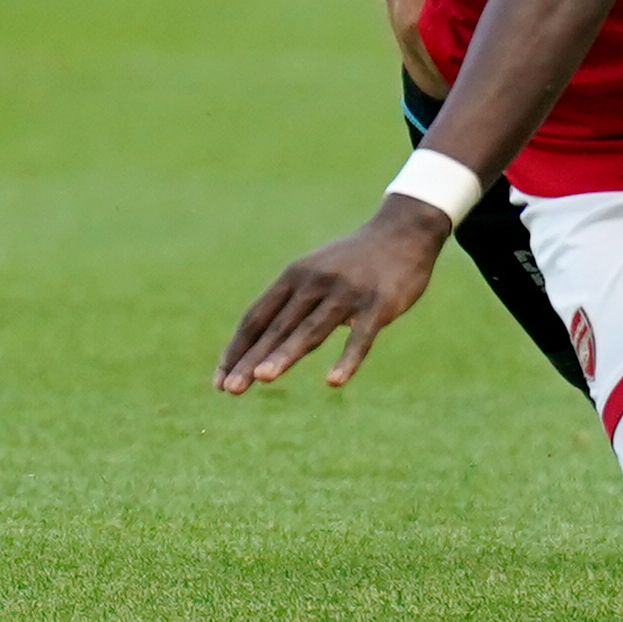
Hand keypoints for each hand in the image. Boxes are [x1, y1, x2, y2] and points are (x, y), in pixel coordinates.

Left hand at [216, 200, 448, 392]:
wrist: (403, 231)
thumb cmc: (353, 261)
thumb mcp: (316, 273)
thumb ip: (291, 304)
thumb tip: (260, 345)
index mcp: (295, 276)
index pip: (256, 318)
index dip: (237, 350)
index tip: (219, 380)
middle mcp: (315, 282)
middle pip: (277, 327)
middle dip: (251, 360)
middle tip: (229, 390)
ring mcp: (347, 293)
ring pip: (311, 330)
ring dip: (285, 355)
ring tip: (262, 378)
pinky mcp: (378, 304)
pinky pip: (360, 337)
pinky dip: (347, 359)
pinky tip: (333, 382)